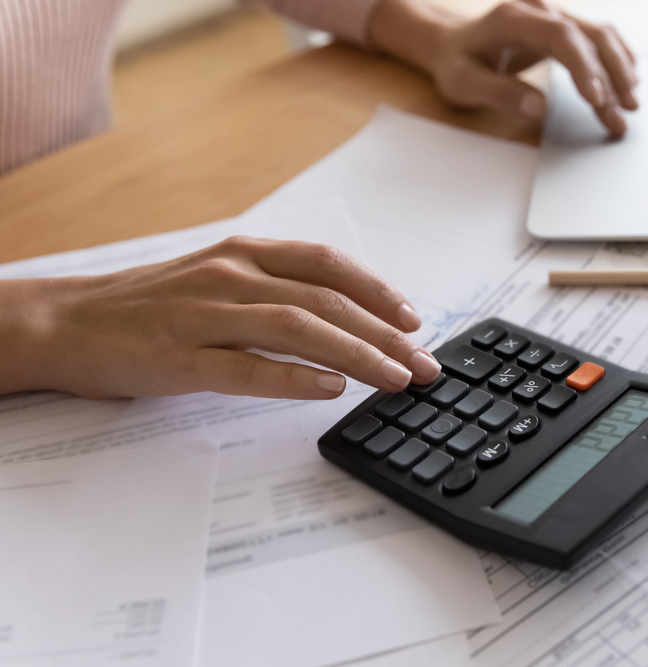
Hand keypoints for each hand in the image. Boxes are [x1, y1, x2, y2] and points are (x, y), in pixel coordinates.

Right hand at [0, 237, 441, 399]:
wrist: (67, 323)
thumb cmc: (150, 306)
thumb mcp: (218, 279)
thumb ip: (274, 288)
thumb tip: (343, 315)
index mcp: (244, 254)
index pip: (327, 265)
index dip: (377, 289)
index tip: (413, 319)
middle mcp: (231, 277)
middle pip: (326, 301)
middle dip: (385, 335)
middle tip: (425, 364)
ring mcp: (205, 316)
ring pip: (298, 329)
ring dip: (357, 354)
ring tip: (395, 379)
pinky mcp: (181, 358)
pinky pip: (247, 368)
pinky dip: (295, 378)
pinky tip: (331, 389)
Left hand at [370, 0, 637, 136]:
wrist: (450, 44)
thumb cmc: (455, 63)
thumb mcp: (463, 83)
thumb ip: (499, 93)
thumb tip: (539, 106)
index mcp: (513, 18)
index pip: (561, 36)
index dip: (584, 67)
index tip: (597, 100)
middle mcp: (539, 10)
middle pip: (589, 35)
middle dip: (611, 76)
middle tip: (621, 115)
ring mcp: (553, 16)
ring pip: (599, 37)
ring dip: (619, 72)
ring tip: (630, 107)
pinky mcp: (561, 28)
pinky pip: (597, 39)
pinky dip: (615, 62)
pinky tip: (626, 85)